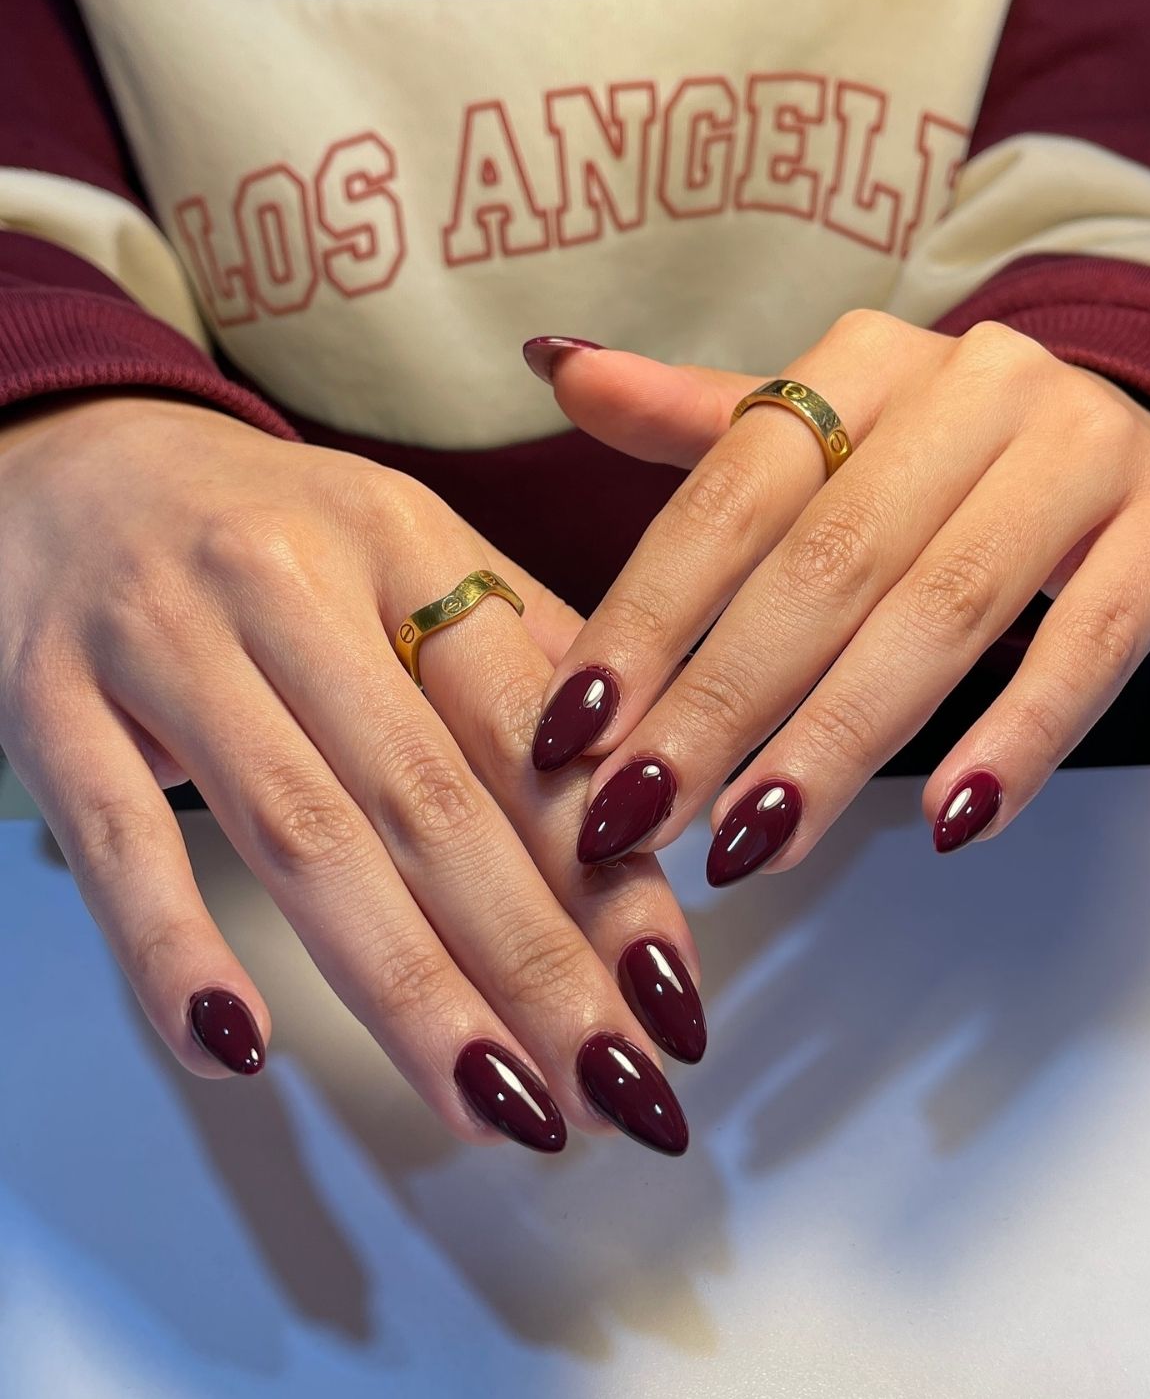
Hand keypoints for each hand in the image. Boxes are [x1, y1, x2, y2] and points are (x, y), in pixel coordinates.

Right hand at [0, 394, 701, 1154]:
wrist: (73, 463)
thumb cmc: (268, 533)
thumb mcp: (404, 549)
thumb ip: (519, 656)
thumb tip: (646, 795)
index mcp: (400, 540)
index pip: (524, 723)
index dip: (605, 867)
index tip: (668, 992)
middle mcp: (287, 583)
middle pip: (426, 797)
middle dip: (533, 959)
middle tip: (613, 1088)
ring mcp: (161, 641)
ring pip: (300, 836)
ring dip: (407, 989)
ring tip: (496, 1105)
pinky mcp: (50, 701)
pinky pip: (116, 841)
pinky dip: (177, 951)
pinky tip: (244, 1053)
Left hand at [529, 311, 1149, 876]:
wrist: (1130, 431)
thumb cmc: (941, 456)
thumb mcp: (827, 428)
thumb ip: (701, 424)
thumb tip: (557, 365)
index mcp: (862, 362)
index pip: (729, 499)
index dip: (646, 620)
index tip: (573, 734)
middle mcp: (971, 388)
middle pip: (823, 565)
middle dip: (718, 704)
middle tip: (638, 817)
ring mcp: (1079, 450)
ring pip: (943, 611)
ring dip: (838, 739)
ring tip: (754, 842)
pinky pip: (1091, 640)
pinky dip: (1020, 735)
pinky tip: (950, 822)